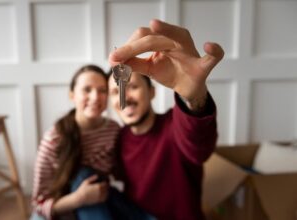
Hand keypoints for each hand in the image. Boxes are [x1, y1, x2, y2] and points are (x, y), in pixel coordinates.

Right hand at [73, 175, 107, 205]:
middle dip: (107, 186)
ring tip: (105, 189)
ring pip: (107, 193)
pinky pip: (105, 198)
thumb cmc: (82, 189)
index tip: (104, 181)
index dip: (106, 182)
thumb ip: (92, 178)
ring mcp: (100, 197)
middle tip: (105, 185)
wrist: (80, 199)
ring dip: (107, 191)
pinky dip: (106, 196)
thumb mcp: (86, 182)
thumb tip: (97, 175)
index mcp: (98, 186)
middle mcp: (100, 191)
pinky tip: (104, 194)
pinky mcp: (98, 201)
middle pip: (107, 188)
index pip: (105, 183)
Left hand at [109, 19, 223, 103]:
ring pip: (178, 36)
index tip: (112, 58)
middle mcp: (177, 40)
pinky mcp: (203, 66)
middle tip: (116, 58)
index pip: (143, 37)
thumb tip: (115, 60)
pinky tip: (210, 46)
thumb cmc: (170, 72)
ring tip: (155, 25)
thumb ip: (134, 64)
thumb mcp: (149, 69)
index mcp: (163, 40)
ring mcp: (191, 51)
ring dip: (166, 31)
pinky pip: (213, 57)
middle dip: (133, 47)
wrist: (187, 88)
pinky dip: (214, 51)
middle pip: (153, 37)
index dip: (126, 47)